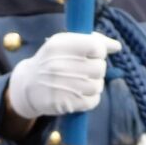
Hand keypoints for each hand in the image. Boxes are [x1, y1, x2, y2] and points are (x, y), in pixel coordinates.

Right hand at [4, 32, 120, 119]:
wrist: (28, 85)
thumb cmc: (52, 60)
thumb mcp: (65, 43)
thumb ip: (93, 41)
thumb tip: (117, 46)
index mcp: (59, 45)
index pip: (96, 47)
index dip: (99, 51)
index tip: (91, 55)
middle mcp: (59, 65)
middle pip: (100, 67)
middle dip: (97, 69)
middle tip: (85, 69)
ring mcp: (61, 86)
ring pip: (98, 85)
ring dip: (94, 84)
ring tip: (81, 82)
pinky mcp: (64, 104)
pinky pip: (93, 101)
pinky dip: (91, 98)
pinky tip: (80, 93)